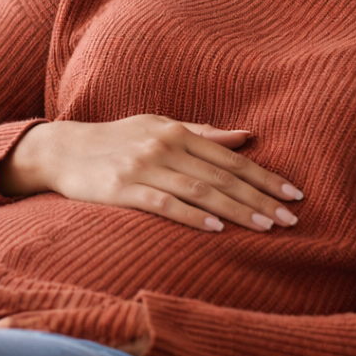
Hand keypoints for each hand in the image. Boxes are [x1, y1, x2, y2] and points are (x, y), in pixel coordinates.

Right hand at [0, 115, 302, 232]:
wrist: (62, 150)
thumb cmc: (117, 139)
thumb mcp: (159, 127)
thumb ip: (203, 133)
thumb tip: (247, 136)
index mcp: (177, 132)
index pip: (231, 158)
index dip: (264, 176)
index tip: (293, 193)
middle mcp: (164, 147)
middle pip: (222, 176)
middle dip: (260, 197)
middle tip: (291, 218)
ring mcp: (143, 168)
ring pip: (200, 190)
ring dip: (236, 209)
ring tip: (265, 226)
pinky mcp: (122, 189)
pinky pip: (163, 204)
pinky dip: (192, 215)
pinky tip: (216, 228)